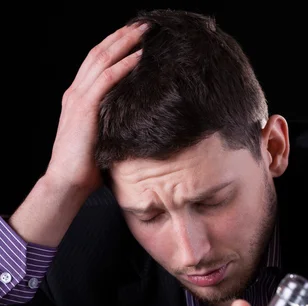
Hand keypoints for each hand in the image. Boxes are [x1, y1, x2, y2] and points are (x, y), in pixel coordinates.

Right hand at [46, 21, 147, 194]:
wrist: (66, 182)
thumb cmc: (84, 169)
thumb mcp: (101, 140)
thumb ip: (112, 126)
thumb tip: (136, 127)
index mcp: (78, 99)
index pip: (96, 64)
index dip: (114, 47)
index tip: (134, 38)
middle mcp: (76, 93)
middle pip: (99, 54)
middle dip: (122, 36)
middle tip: (143, 25)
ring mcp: (79, 99)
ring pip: (102, 59)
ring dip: (125, 42)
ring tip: (144, 32)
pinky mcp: (85, 108)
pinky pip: (107, 79)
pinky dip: (123, 65)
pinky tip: (139, 56)